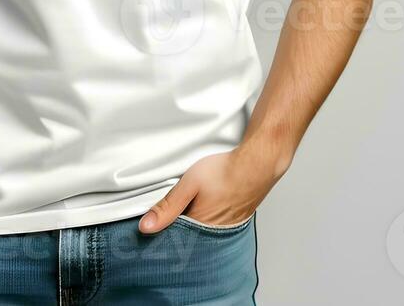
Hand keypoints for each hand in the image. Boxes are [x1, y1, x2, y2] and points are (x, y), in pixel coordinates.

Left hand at [137, 146, 283, 233]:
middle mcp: (214, 233)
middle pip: (190, 238)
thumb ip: (167, 206)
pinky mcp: (237, 218)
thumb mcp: (189, 185)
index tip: (153, 231)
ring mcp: (228, 226)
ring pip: (204, 232)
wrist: (258, 163)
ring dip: (194, 227)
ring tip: (188, 215)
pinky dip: (208, 222)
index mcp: (199, 227)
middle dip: (179, 233)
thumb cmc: (226, 172)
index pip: (175, 240)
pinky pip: (217, 226)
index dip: (163, 235)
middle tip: (168, 222)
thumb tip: (145, 227)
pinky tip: (206, 210)